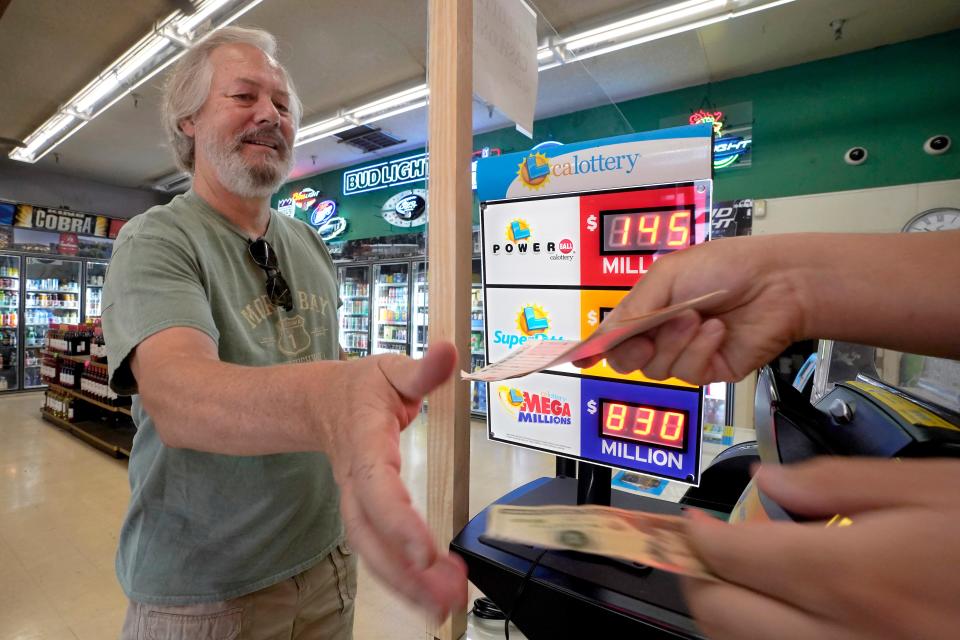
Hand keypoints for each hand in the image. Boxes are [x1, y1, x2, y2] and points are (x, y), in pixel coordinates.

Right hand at [325, 342, 466, 620]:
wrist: (315, 403)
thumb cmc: (358, 387)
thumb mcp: (390, 369)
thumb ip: (422, 369)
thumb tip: (451, 350)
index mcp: (364, 442)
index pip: (377, 486)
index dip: (397, 520)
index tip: (424, 551)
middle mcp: (355, 480)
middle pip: (369, 534)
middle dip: (403, 571)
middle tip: (445, 597)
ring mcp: (355, 501)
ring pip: (371, 551)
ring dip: (405, 584)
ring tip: (444, 607)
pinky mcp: (363, 516)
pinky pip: (377, 551)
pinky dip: (402, 578)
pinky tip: (431, 595)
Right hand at [575, 235, 809, 382]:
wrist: (776, 282)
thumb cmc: (724, 268)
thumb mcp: (666, 276)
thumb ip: (632, 309)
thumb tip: (601, 338)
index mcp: (648, 308)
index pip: (612, 335)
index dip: (594, 348)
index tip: (581, 358)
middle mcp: (662, 334)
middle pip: (626, 360)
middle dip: (633, 346)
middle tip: (650, 329)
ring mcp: (685, 354)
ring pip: (655, 368)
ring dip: (674, 341)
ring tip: (697, 316)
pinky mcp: (709, 370)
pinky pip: (687, 373)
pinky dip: (699, 349)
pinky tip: (716, 330)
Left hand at [683, 458, 959, 638]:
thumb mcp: (931, 488)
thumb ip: (836, 481)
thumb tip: (767, 480)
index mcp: (849, 574)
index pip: (731, 556)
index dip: (698, 533)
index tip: (694, 520)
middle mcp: (843, 635)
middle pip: (722, 614)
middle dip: (699, 576)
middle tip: (706, 549)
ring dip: (728, 611)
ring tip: (738, 578)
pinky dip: (765, 634)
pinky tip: (785, 610)